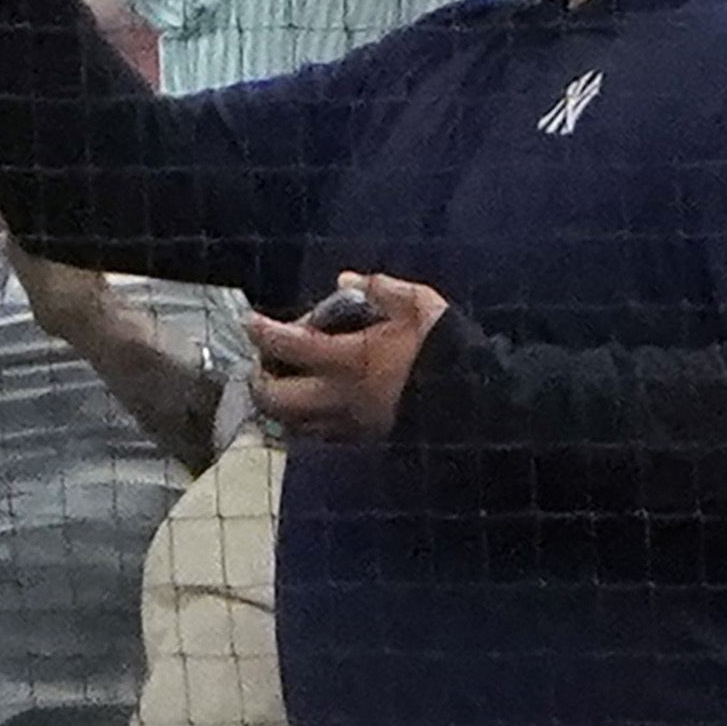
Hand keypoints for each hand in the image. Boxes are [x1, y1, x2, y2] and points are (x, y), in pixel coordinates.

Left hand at [244, 272, 447, 444]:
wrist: (478, 402)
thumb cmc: (444, 349)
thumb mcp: (417, 305)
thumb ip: (378, 288)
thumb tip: (343, 281)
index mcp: (348, 360)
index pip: (288, 346)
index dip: (262, 332)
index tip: (248, 321)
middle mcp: (339, 398)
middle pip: (276, 399)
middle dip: (259, 379)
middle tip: (264, 360)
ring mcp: (350, 427)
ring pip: (292, 426)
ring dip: (278, 406)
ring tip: (283, 384)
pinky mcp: (364, 444)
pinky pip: (320, 439)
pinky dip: (304, 424)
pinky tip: (312, 406)